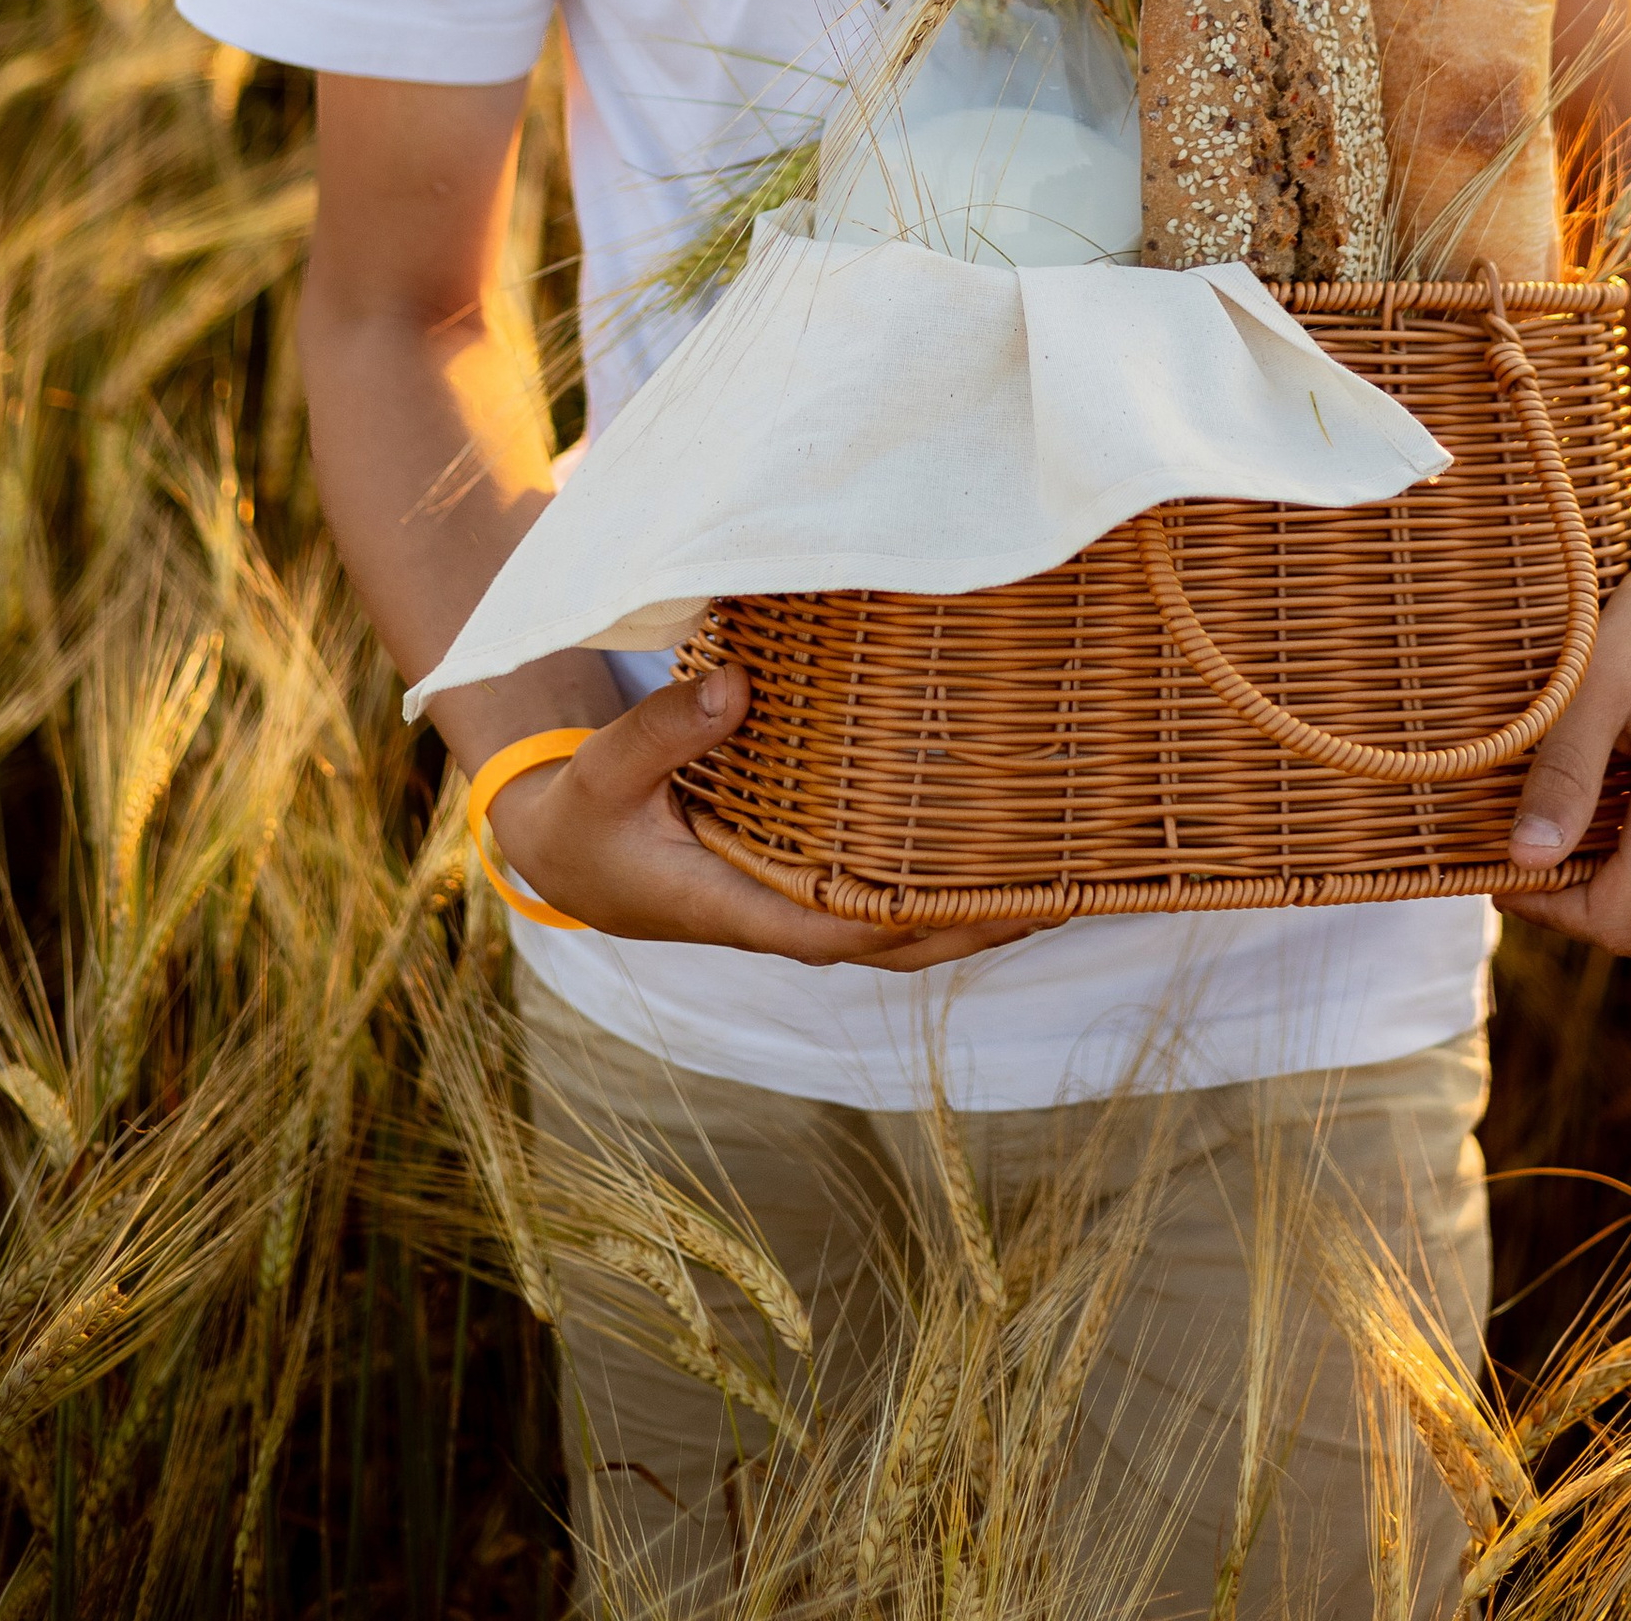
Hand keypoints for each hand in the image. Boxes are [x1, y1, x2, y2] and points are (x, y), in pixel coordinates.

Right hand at [487, 667, 1037, 970]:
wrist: (568, 853)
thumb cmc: (587, 818)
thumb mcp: (601, 772)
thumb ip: (661, 732)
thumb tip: (738, 689)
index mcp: (735, 908)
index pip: (841, 928)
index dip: (915, 917)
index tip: (985, 896)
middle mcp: (780, 916)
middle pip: (897, 942)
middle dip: (976, 926)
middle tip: (1062, 890)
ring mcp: (796, 901)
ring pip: (901, 926)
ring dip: (973, 911)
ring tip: (1060, 875)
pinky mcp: (802, 878)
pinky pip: (883, 893)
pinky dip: (939, 883)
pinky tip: (995, 850)